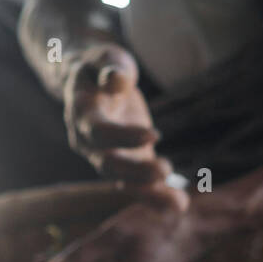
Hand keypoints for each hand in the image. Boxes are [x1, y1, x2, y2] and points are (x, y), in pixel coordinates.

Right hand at [63, 43, 186, 209]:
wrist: (90, 80)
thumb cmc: (101, 65)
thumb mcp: (106, 56)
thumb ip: (110, 66)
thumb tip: (114, 80)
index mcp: (82, 113)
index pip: (99, 131)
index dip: (123, 137)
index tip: (154, 135)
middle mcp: (88, 142)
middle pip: (108, 165)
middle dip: (137, 171)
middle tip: (167, 169)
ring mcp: (104, 157)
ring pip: (122, 182)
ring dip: (150, 193)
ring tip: (179, 203)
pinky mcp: (124, 164)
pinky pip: (136, 186)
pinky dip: (157, 198)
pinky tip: (180, 205)